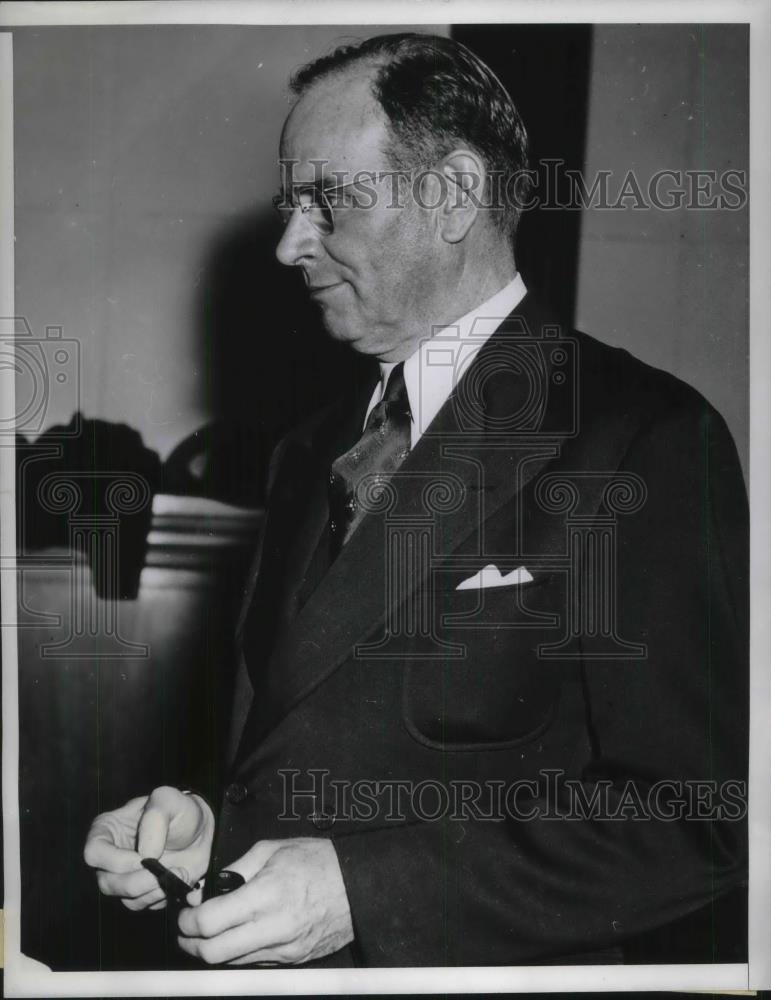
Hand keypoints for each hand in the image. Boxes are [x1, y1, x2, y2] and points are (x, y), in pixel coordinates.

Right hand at [83, 785, 214, 910]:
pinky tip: (180, 879)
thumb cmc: (180, 810)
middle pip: (107, 883)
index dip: (117, 861)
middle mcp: (110, 857)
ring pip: (126, 899)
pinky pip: (144, 905)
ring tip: (181, 871)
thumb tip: (146, 854)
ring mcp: (124, 877)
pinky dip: (162, 896)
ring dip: (155, 890)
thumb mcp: (168, 799)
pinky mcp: (141, 892)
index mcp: (106, 830)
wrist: (201, 830)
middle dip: (139, 882)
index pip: (94, 853)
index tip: (146, 858)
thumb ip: (155, 819)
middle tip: (169, 870)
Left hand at [176, 838, 353, 964]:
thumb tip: (207, 892)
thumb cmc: (318, 860)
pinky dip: (240, 952)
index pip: (210, 922)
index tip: (185, 914)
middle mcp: (274, 927)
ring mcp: (285, 950)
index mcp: (266, 894)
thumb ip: (236, 869)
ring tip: (210, 933)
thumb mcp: (272, 849)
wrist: (359, 885)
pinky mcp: (294, 961)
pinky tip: (240, 935)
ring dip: (214, 951)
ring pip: (232, 963)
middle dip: (191, 944)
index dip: (188, 921)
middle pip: (214, 953)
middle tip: (187, 931)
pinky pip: (256, 963)